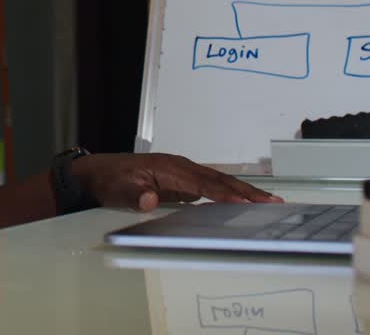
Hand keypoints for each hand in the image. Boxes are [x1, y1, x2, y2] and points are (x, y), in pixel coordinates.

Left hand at [73, 153, 282, 210]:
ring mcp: (181, 172)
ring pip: (217, 180)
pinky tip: (241, 201)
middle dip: (245, 191)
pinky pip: (210, 185)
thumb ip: (134, 195)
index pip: (202, 184)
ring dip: (242, 191)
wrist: (97, 173)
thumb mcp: (118, 190)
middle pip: (218, 179)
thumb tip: (149, 198)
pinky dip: (228, 192)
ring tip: (267, 201)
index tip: (245, 202)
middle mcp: (179, 166)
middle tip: (273, 201)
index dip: (224, 194)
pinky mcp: (180, 180)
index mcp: (168, 168)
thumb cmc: (110, 180)